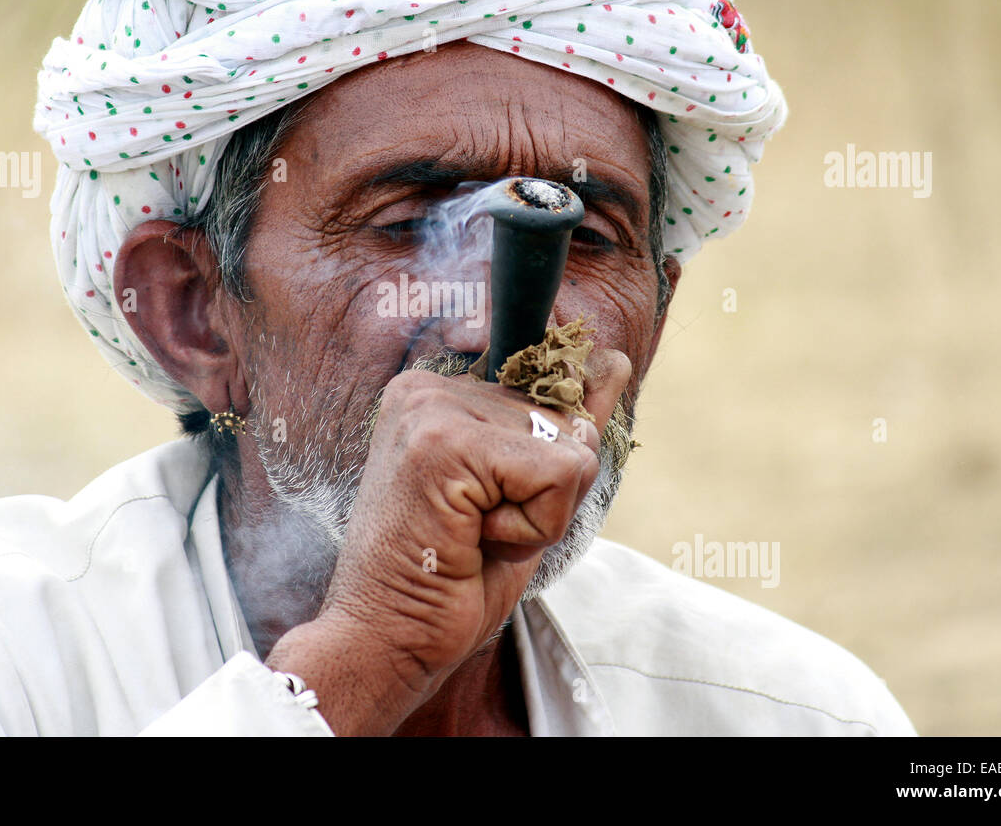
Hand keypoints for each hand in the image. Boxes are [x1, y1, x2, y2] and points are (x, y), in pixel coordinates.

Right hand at [265, 347, 630, 735]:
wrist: (387, 641)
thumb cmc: (449, 579)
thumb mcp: (522, 494)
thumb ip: (563, 424)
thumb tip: (614, 359)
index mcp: (440, 392)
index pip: (554, 396)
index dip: (543, 471)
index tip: (482, 511)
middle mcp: (431, 387)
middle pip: (569, 424)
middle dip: (546, 495)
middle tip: (476, 531)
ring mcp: (433, 408)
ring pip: (570, 450)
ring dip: (539, 515)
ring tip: (472, 537)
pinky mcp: (445, 441)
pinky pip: (559, 475)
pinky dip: (535, 527)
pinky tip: (475, 542)